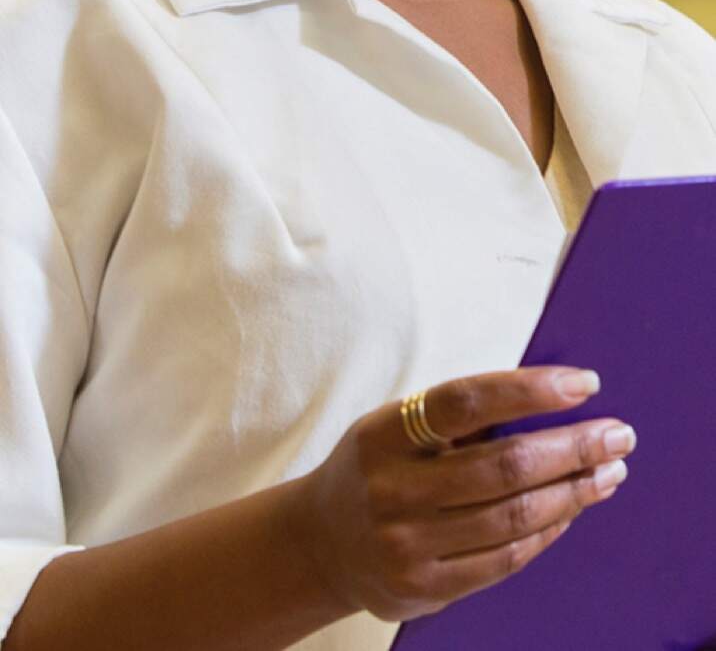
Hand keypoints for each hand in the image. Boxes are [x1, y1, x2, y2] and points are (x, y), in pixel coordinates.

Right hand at [298, 366, 635, 622]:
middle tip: (618, 434)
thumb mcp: (395, 426)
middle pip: (502, 465)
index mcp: (385, 432)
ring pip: (511, 517)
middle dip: (572, 447)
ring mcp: (407, 543)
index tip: (584, 384)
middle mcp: (393, 488)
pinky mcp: (425, 587)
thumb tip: (549, 397)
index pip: (465, 401)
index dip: (529, 390)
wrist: (320, 543)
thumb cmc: (378, 468)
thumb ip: (456, 417)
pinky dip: (546, 530)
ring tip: (608, 472)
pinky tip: (571, 509)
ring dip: (572, 491)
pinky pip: (503, 559)